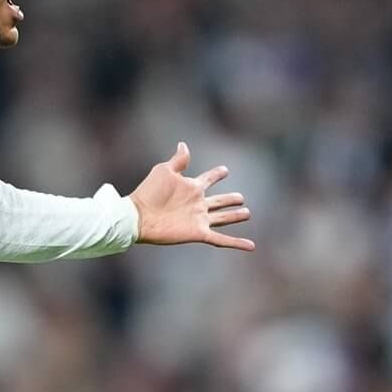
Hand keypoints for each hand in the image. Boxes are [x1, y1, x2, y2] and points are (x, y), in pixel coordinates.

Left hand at [128, 142, 253, 249]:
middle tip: (241, 197)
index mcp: (191, 187)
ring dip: (235, 216)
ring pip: (222, 218)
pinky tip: (251, 246)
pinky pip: (221, 239)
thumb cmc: (150, 192)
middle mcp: (197, 204)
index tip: (225, 170)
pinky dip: (237, 243)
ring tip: (247, 213)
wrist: (140, 216)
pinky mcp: (199, 233)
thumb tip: (183, 144)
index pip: (208, 179)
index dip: (217, 174)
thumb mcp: (164, 171)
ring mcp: (199, 219)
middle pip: (219, 201)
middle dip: (230, 199)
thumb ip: (178, 160)